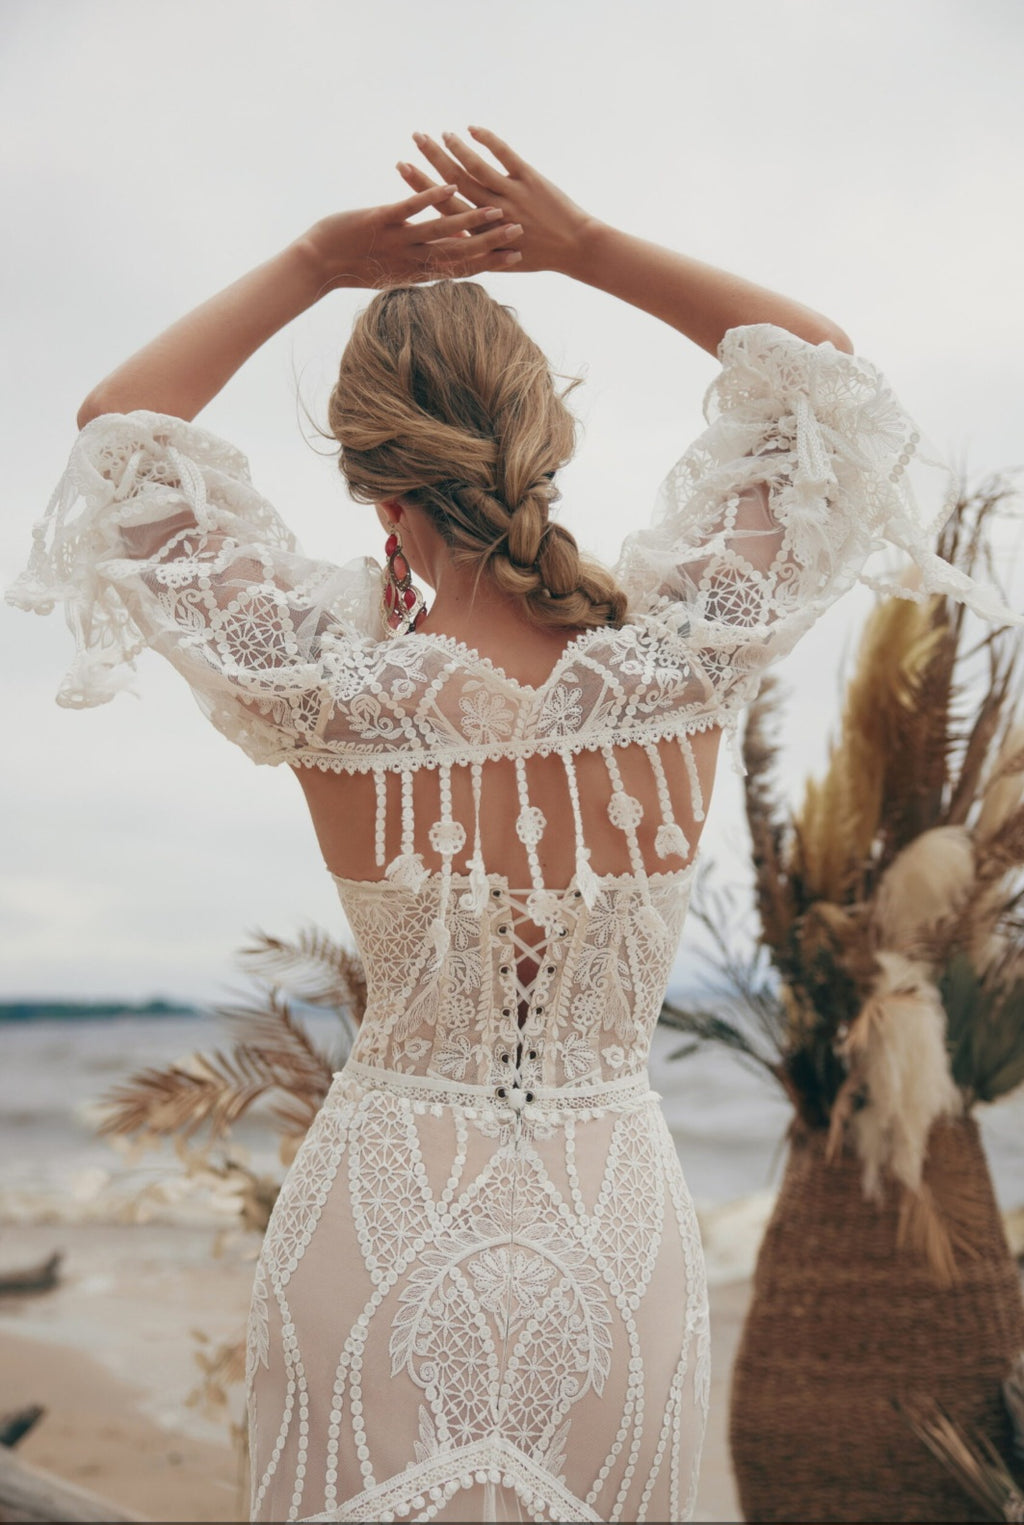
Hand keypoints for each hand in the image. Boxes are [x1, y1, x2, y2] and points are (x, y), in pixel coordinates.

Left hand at [305, 183, 523, 289]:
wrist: (315, 266)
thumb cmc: (352, 265)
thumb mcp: (390, 269)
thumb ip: (417, 262)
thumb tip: (440, 257)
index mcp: (417, 271)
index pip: (461, 267)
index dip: (490, 261)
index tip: (518, 256)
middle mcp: (411, 259)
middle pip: (458, 251)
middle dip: (490, 243)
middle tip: (519, 232)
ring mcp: (396, 241)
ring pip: (439, 231)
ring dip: (469, 221)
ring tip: (495, 211)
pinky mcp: (378, 221)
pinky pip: (407, 210)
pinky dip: (429, 198)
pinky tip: (450, 187)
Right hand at [397, 128, 594, 275]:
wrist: (576, 248)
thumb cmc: (538, 256)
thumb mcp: (502, 260)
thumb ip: (476, 249)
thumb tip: (450, 243)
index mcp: (481, 232)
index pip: (443, 206)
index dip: (420, 186)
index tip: (401, 167)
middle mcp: (492, 212)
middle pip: (455, 181)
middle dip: (431, 158)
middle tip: (415, 138)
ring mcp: (511, 194)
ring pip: (477, 167)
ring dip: (456, 147)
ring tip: (440, 133)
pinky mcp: (530, 179)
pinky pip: (504, 155)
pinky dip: (487, 140)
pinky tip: (471, 128)